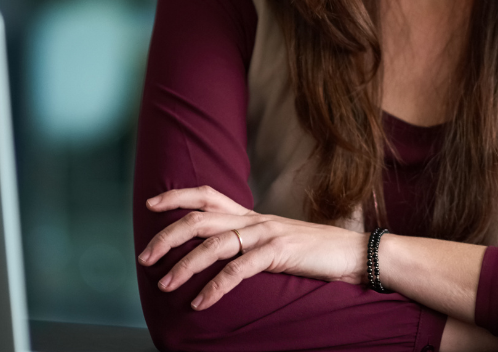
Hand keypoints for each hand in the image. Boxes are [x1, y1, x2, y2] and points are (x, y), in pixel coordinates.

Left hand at [137, 186, 367, 309]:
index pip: (207, 195)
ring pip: (214, 243)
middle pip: (200, 217)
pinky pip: (239, 268)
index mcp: (251, 215)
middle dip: (167, 235)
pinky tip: (201, 302)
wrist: (353, 253)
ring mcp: (266, 233)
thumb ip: (248, 244)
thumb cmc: (313, 252)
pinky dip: (216, 287)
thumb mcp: (275, 243)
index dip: (177, 196)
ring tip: (166, 284)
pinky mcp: (279, 251)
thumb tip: (218, 257)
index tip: (151, 203)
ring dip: (185, 265)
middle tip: (145, 256)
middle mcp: (254, 219)